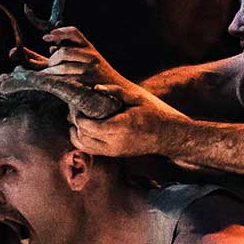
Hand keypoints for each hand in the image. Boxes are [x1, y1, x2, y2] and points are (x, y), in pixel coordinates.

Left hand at [40, 26, 129, 88]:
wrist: (119, 88)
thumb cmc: (100, 73)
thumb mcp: (90, 58)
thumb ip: (72, 51)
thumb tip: (52, 48)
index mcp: (90, 48)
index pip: (73, 33)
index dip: (58, 32)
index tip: (46, 37)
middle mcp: (91, 56)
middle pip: (64, 51)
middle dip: (52, 59)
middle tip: (48, 65)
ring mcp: (90, 69)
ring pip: (63, 67)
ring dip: (52, 72)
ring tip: (47, 75)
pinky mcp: (88, 82)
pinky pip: (67, 80)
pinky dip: (58, 81)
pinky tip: (55, 83)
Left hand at [68, 82, 189, 157]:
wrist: (169, 136)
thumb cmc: (155, 114)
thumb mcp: (138, 98)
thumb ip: (116, 92)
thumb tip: (95, 88)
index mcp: (121, 127)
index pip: (86, 125)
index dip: (77, 113)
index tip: (80, 103)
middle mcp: (115, 142)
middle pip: (81, 134)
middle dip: (74, 121)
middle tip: (77, 108)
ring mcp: (114, 151)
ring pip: (82, 145)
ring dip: (76, 131)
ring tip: (80, 118)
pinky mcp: (114, 154)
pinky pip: (90, 149)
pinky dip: (82, 139)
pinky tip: (86, 127)